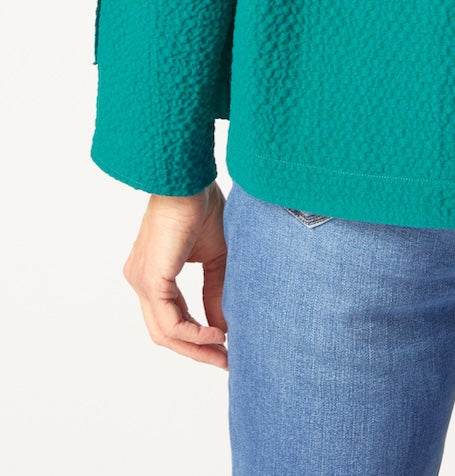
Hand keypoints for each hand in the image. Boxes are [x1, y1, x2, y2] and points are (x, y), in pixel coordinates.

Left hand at [121, 182, 228, 367]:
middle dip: (196, 351)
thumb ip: (215, 291)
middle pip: (165, 333)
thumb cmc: (201, 206)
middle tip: (225, 361)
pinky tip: (217, 334)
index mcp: (153, 274)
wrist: (188, 180)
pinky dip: (194, 333)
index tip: (225, 347)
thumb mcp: (215, 257)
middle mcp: (141, 281)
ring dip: (196, 347)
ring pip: (165, 332)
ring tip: (224, 352)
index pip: (171, 317)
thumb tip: (223, 328)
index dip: (198, 337)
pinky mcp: (150, 280)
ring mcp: (141, 281)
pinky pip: (170, 321)